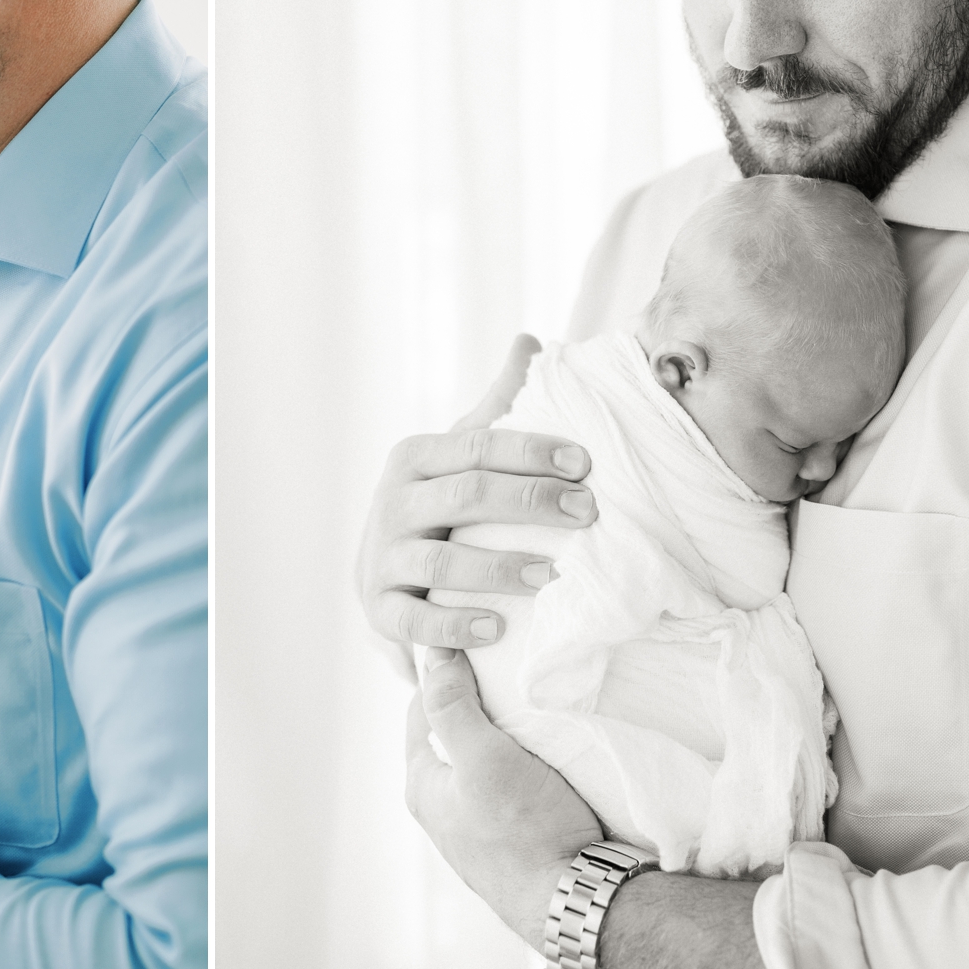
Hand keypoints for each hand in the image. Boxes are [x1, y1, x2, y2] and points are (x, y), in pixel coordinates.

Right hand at [358, 334, 595, 648]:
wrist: (380, 571)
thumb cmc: (438, 503)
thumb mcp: (458, 454)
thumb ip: (495, 405)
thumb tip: (528, 341)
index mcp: (414, 459)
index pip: (476, 446)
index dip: (531, 451)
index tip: (585, 464)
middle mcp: (392, 505)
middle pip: (465, 497)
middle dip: (530, 503)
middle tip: (588, 513)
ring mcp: (383, 560)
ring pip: (442, 564)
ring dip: (500, 569)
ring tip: (552, 575)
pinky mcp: (381, 612)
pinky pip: (417, 624)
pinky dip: (456, 627)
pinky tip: (498, 628)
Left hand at [406, 646, 601, 944]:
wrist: (576, 899)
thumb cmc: (527, 830)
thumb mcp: (485, 756)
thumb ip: (453, 705)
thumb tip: (433, 654)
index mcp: (423, 787)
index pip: (420, 710)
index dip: (443, 674)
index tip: (473, 648)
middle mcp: (442, 809)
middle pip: (451, 735)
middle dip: (475, 703)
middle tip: (506, 673)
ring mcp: (475, 827)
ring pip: (481, 762)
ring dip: (501, 735)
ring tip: (529, 708)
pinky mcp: (510, 839)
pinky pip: (508, 786)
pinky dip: (521, 763)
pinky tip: (545, 753)